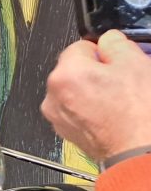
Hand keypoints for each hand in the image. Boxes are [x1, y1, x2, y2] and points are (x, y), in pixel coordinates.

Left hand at [42, 30, 150, 163]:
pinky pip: (77, 110)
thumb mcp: (134, 62)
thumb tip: (107, 39)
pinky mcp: (66, 132)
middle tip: (121, 81)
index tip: (116, 61)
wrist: (137, 151)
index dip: (102, 52)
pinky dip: (91, 108)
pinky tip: (111, 113)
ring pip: (76, 91)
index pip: (80, 47)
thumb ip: (115, 43)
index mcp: (65, 75)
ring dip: (94, 90)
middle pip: (75, 70)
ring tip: (118, 99)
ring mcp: (57, 117)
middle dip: (97, 71)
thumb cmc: (136, 114)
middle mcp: (53, 97)